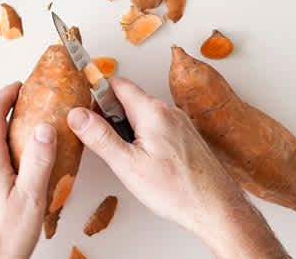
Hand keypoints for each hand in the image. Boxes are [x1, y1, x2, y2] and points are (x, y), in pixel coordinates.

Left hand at [0, 82, 59, 258]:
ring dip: (4, 133)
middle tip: (28, 105)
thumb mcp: (29, 198)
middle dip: (6, 111)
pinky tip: (17, 167)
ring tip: (28, 135)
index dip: (5, 95)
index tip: (19, 86)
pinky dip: (0, 152)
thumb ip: (37, 160)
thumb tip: (44, 127)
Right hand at [67, 77, 285, 257]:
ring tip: (123, 156)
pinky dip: (143, 136)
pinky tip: (143, 161)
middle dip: (109, 114)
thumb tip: (77, 115)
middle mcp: (169, 112)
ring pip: (143, 114)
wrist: (218, 210)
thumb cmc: (179, 191)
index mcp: (153, 112)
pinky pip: (157, 127)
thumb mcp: (128, 165)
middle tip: (100, 139)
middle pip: (128, 99)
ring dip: (126, 127)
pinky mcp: (187, 138)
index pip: (116, 84)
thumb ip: (99, 137)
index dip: (95, 91)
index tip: (83, 105)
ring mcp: (181, 125)